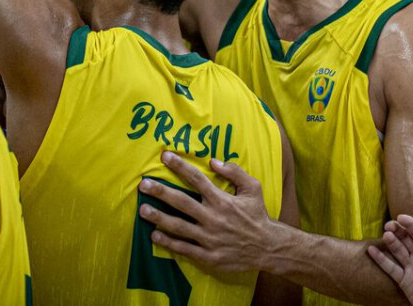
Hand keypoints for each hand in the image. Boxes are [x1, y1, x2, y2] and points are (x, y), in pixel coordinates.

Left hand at [137, 151, 273, 272]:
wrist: (269, 248)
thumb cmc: (258, 215)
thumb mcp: (253, 189)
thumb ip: (234, 172)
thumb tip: (213, 161)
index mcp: (222, 200)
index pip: (197, 179)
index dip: (180, 166)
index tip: (164, 156)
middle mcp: (213, 218)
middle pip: (181, 202)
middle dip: (160, 192)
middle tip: (143, 185)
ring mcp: (210, 238)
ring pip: (178, 226)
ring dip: (158, 217)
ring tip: (142, 210)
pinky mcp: (209, 256)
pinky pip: (185, 248)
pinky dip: (168, 242)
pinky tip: (154, 235)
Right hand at [368, 214, 412, 305]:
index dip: (410, 224)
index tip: (401, 217)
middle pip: (405, 238)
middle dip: (397, 229)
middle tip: (390, 225)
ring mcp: (411, 267)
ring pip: (397, 250)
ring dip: (390, 241)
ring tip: (386, 235)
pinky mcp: (404, 280)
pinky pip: (390, 268)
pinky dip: (380, 259)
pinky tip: (371, 250)